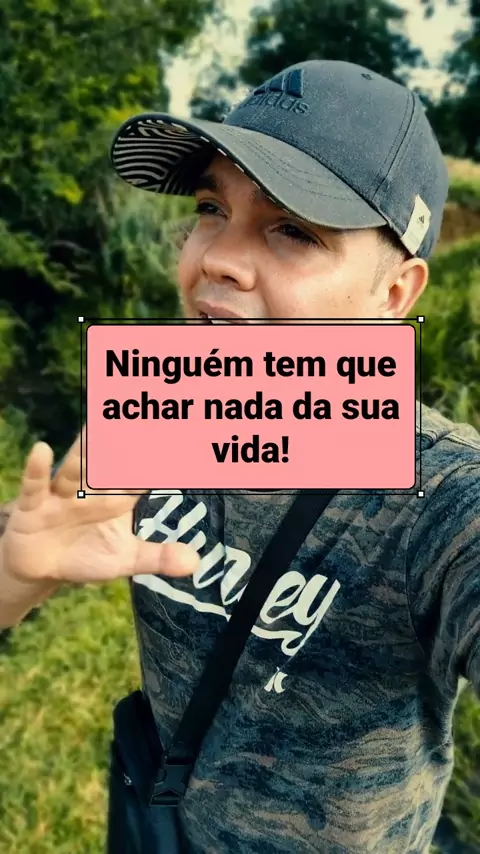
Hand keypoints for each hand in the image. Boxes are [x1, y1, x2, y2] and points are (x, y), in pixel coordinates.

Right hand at [1, 427, 198, 585]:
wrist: (42, 568)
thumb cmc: (87, 554)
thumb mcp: (125, 560)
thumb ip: (158, 557)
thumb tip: (195, 562)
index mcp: (119, 498)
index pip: (143, 474)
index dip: (159, 457)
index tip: (180, 436)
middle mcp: (93, 488)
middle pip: (108, 463)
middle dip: (121, 444)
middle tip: (135, 420)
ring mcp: (63, 493)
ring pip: (75, 468)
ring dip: (84, 450)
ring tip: (94, 427)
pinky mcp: (34, 504)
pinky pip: (36, 484)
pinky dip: (36, 468)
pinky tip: (42, 449)